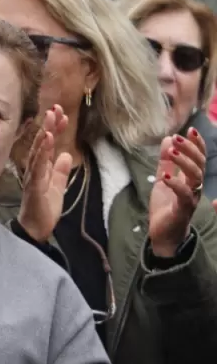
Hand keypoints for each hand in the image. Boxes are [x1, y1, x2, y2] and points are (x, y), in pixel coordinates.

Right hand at [17, 106, 73, 243]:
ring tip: (51, 118)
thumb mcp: (58, 187)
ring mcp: (34, 175)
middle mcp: (36, 168)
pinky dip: (43, 151)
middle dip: (49, 125)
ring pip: (39, 150)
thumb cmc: (44, 209)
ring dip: (45, 133)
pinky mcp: (35, 184)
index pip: (49, 145)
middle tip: (55, 108)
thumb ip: (61, 171)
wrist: (36, 228)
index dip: (55, 129)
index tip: (62, 114)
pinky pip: (39, 165)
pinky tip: (48, 140)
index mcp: (42, 168)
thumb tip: (67, 155)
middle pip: (42, 143)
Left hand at [148, 128, 207, 256]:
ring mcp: (191, 198)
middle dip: (191, 149)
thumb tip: (168, 139)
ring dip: (184, 162)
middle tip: (178, 137)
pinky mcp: (183, 209)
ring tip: (172, 151)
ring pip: (195, 177)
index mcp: (191, 179)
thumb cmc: (167, 207)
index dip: (197, 144)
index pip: (199, 158)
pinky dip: (176, 185)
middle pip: (199, 165)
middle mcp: (195, 187)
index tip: (191, 130)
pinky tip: (166, 177)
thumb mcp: (164, 180)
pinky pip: (185, 195)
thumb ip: (166, 162)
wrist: (164, 234)